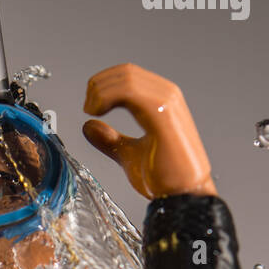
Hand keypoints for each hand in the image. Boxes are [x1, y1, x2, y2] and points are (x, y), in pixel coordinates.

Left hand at [82, 64, 216, 198]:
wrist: (181, 196)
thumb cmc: (163, 178)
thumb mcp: (128, 154)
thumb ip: (110, 139)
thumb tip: (88, 126)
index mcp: (160, 101)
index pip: (128, 75)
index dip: (103, 84)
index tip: (89, 106)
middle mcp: (167, 95)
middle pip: (126, 72)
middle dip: (99, 85)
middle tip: (87, 107)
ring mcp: (167, 102)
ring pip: (127, 78)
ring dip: (101, 91)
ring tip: (91, 110)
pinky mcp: (163, 114)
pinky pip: (131, 92)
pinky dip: (108, 97)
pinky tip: (98, 112)